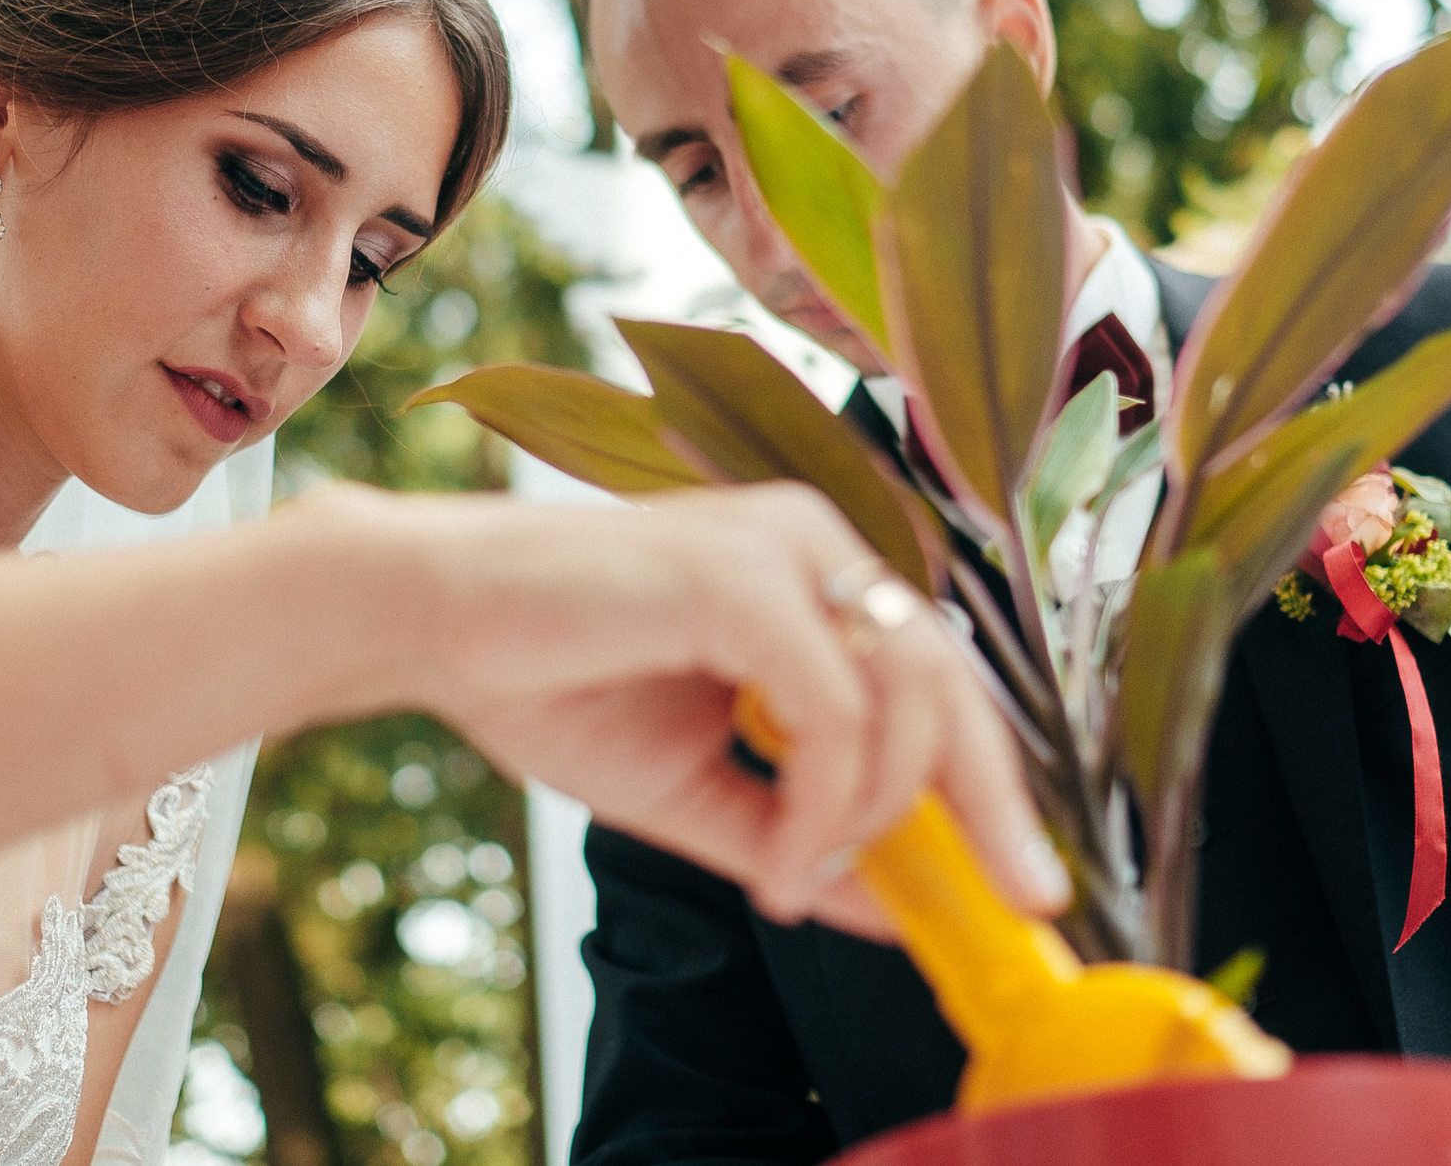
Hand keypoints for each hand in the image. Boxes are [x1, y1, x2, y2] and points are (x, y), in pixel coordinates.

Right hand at [374, 481, 1070, 936]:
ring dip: (876, 813)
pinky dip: (821, 801)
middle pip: (955, 679)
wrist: (429, 621)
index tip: (1020, 882)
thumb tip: (895, 908)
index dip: (989, 782)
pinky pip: (832, 708)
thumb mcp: (698, 787)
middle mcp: (813, 543)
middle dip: (992, 803)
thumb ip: (796, 834)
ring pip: (911, 692)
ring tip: (805, 877)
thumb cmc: (548, 679)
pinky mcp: (738, 570)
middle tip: (1017, 898)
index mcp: (812, 577)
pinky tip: (776, 856)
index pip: (940, 680)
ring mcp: (780, 545)